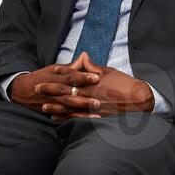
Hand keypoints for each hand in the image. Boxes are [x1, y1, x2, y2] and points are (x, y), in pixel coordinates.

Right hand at [9, 59, 101, 118]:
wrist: (20, 91)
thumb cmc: (40, 78)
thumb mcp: (53, 69)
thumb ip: (70, 66)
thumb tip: (85, 56)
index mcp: (55, 78)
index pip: (70, 77)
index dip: (83, 77)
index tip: (96, 77)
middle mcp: (54, 92)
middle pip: (70, 95)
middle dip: (84, 98)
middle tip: (98, 100)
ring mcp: (52, 103)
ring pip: (68, 107)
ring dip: (81, 111)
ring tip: (95, 112)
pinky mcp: (51, 112)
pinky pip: (64, 117)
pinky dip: (74, 118)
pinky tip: (86, 120)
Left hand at [22, 51, 153, 120]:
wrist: (139, 100)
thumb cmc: (125, 84)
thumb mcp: (109, 72)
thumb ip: (93, 66)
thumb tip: (82, 57)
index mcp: (92, 82)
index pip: (72, 77)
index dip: (58, 76)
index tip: (47, 73)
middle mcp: (90, 94)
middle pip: (66, 92)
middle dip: (50, 90)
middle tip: (36, 89)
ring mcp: (92, 107)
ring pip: (69, 107)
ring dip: (55, 106)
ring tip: (43, 106)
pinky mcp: (96, 117)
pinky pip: (77, 118)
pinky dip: (66, 117)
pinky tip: (56, 117)